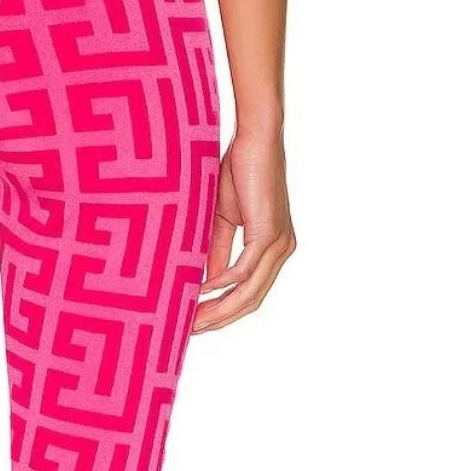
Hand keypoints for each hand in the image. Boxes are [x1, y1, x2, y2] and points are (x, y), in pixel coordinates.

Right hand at [193, 130, 295, 331]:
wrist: (255, 138)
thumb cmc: (239, 170)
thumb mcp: (224, 219)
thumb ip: (219, 251)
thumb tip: (207, 282)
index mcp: (274, 249)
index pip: (250, 293)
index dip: (224, 312)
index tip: (197, 324)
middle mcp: (282, 250)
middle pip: (251, 301)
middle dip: (220, 319)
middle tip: (190, 332)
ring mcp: (279, 244)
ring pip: (249, 292)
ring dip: (219, 310)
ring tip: (192, 321)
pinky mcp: (269, 234)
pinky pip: (243, 271)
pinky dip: (221, 285)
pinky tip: (200, 292)